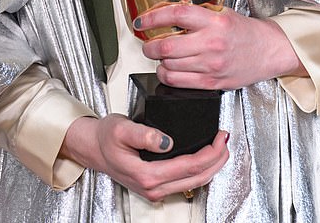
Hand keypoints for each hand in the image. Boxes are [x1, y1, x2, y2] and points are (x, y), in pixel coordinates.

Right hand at [60, 113, 228, 200]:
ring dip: (211, 166)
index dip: (210, 152)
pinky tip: (205, 157)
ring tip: (221, 148)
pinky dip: (200, 170)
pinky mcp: (155, 186)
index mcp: (147, 174)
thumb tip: (166, 141)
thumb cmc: (106, 137)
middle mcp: (153, 187)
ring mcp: (155, 190)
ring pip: (193, 182)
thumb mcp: (121, 129)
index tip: (220, 137)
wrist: (92, 148)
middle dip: (217, 160)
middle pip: (196, 177)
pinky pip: (185, 181)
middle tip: (226, 140)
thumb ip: (143, 134)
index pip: (189, 166)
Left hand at [139, 4, 306, 90]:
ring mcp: (211, 66)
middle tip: (146, 43)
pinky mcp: (212, 83)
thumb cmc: (245, 31)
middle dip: (148, 46)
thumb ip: (195, 15)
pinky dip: (167, 76)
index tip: (141, 21)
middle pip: (166, 46)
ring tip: (161, 57)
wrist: (269, 50)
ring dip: (158, 62)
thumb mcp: (221, 13)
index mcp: (213, 21)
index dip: (153, 17)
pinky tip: (169, 70)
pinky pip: (178, 83)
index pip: (175, 15)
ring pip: (168, 66)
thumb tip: (164, 15)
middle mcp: (211, 43)